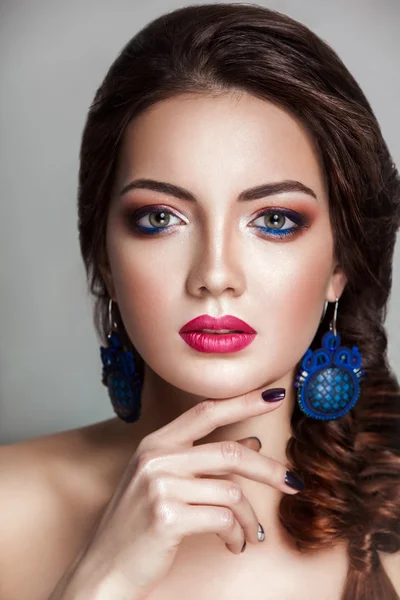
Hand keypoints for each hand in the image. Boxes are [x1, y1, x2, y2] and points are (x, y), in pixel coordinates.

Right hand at [53, 386, 302, 598]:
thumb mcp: (167, 484)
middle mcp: (156, 458)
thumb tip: (251, 442)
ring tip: (249, 533)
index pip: (206, 411)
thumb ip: (205, 461)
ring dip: (249, 517)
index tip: (274, 397)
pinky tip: (233, 545)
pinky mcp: (167, 516)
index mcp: (155, 443)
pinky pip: (223, 518)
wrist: (104, 569)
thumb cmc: (138, 525)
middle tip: (293, 483)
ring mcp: (159, 485)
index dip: (243, 401)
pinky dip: (236, 535)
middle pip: (229, 452)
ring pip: (231, 490)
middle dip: (269, 469)